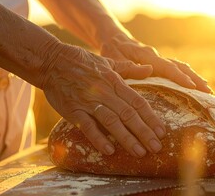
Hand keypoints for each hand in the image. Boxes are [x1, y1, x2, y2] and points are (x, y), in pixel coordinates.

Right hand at [40, 43, 165, 157]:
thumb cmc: (82, 62)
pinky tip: (109, 151)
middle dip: (144, 132)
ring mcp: (88, 102)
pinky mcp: (73, 110)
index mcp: (115, 82)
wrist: (52, 61)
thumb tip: (150, 69)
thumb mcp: (108, 62)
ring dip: (126, 138)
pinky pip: (87, 126)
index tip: (162, 131)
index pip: (137, 102)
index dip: (151, 117)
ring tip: (139, 152)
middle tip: (156, 148)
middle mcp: (104, 92)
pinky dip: (98, 138)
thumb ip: (129, 69)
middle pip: (128, 114)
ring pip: (111, 121)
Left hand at [101, 35, 212, 93]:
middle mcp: (156, 56)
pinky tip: (195, 84)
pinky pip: (176, 68)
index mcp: (146, 56)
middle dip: (194, 79)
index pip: (166, 67)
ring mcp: (159, 59)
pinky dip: (187, 75)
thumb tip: (150, 71)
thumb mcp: (113, 59)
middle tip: (208, 91)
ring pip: (181, 66)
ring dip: (194, 77)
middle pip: (179, 66)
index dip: (179, 77)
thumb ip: (128, 66)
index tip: (191, 87)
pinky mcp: (159, 62)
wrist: (112, 37)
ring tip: (208, 89)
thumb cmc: (110, 50)